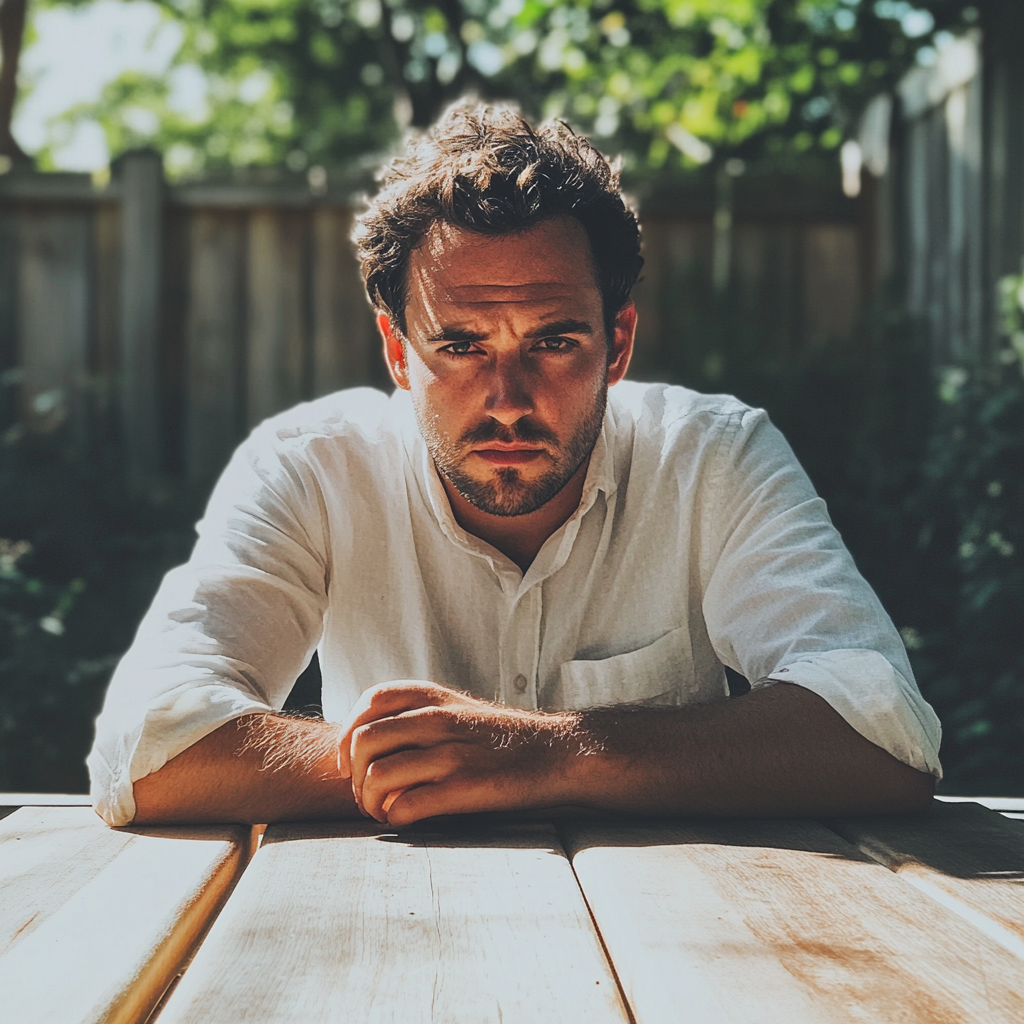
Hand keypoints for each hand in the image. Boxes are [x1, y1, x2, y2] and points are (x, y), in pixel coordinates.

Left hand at [337, 680, 579, 824]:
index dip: (349, 735)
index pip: (369, 702)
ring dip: (371, 803)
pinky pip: (405, 806)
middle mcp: (437, 719)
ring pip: (377, 776)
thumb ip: (416, 715)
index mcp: (433, 696)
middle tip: (367, 796)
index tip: (353, 763)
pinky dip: (396, 819)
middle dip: (355, 777)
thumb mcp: (456, 709)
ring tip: (384, 812)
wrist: (556, 754)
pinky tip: (408, 820)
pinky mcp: (464, 787)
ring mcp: (450, 753)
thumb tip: (365, 740)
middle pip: (363, 741)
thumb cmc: (499, 739)